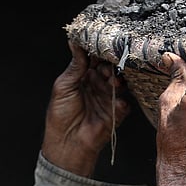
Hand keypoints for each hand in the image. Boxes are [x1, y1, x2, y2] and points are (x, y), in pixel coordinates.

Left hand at [41, 41, 132, 175]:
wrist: (67, 143)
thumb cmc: (60, 115)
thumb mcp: (63, 86)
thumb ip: (75, 65)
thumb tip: (75, 43)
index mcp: (82, 77)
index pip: (94, 60)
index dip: (98, 52)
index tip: (102, 43)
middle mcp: (96, 86)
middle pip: (109, 69)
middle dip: (111, 65)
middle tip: (109, 65)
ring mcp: (107, 99)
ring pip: (119, 83)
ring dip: (118, 80)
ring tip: (113, 81)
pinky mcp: (116, 113)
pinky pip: (124, 103)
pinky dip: (122, 101)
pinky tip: (117, 102)